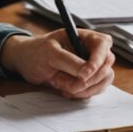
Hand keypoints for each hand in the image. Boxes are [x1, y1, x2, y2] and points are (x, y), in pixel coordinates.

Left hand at [0, 29, 114, 98]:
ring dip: (82, 89)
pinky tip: (64, 89)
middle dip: (86, 80)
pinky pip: (94, 90)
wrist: (27, 63)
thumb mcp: (49, 53)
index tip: (84, 74)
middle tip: (62, 82)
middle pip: (105, 67)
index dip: (97, 61)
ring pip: (102, 81)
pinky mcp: (89, 81)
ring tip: (58, 83)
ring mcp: (93, 67)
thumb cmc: (37, 52)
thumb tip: (86, 72)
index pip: (103, 45)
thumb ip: (69, 61)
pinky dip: (80, 94)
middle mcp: (92, 51)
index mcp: (86, 37)